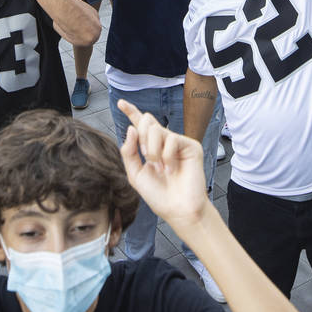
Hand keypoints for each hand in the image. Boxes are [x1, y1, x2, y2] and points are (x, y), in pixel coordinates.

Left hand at [117, 99, 207, 231]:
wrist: (177, 209)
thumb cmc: (158, 195)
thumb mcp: (136, 174)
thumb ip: (129, 151)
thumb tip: (130, 128)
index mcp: (151, 148)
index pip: (140, 126)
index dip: (131, 112)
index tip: (121, 102)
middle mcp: (164, 142)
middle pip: (146, 122)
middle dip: (141, 139)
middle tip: (147, 158)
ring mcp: (178, 143)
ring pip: (156, 129)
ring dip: (152, 150)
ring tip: (160, 168)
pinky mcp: (190, 146)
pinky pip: (171, 139)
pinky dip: (167, 156)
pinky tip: (172, 169)